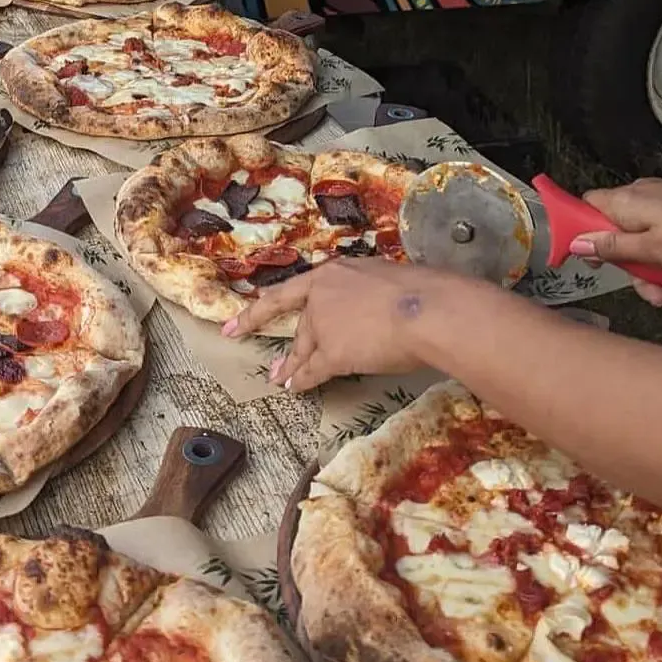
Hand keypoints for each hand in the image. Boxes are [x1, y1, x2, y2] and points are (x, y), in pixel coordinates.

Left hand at [220, 259, 506, 393]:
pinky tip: (296, 388)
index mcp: (334, 273)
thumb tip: (378, 305)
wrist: (426, 308)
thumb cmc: (419, 291)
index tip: (236, 321)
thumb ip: (369, 292)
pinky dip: (303, 380)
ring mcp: (323, 325)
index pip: (291, 292)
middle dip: (290, 348)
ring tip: (280, 379)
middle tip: (274, 366)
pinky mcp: (331, 352)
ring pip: (304, 349)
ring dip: (292, 366)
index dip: (261, 308)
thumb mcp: (386, 279)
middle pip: (303, 326)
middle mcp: (321, 296)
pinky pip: (313, 370)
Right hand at [572, 178, 661, 337]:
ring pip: (655, 255)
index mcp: (628, 203)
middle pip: (625, 243)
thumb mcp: (656, 250)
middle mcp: (644, 203)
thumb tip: (575, 242)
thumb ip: (613, 247)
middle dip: (644, 280)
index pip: (588, 210)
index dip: (583, 236)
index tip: (595, 264)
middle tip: (659, 301)